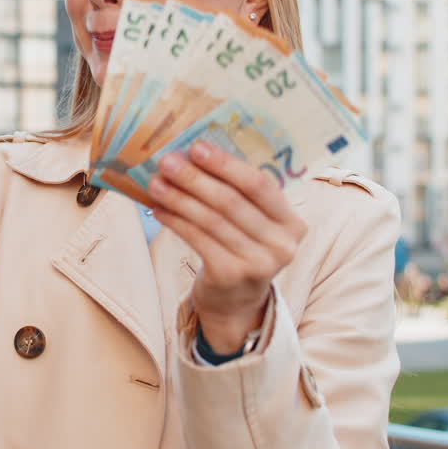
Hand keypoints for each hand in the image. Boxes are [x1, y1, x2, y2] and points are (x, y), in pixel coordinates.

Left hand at [147, 140, 307, 353]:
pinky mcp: (232, 276)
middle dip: (195, 178)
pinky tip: (159, 209)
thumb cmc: (241, 247)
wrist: (236, 301)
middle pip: (232, 201)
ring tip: (156, 183)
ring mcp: (259, 263)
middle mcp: (282, 244)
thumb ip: (236, 193)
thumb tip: (191, 154)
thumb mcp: (251, 222)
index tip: (197, 146)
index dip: (226, 164)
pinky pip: (198, 240)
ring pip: (211, 220)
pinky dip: (176, 222)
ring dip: (179, 198)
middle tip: (167, 161)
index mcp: (291, 222)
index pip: (259, 184)